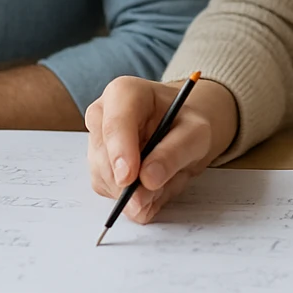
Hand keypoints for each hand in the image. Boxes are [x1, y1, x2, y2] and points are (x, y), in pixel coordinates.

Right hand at [85, 75, 237, 223]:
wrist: (182, 131)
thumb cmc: (186, 124)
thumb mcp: (195, 134)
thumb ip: (174, 153)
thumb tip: (147, 179)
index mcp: (124, 93)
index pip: (114, 123)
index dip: (119, 152)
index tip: (129, 178)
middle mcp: (102, 115)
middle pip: (104, 157)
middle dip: (131, 182)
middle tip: (160, 189)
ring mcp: (96, 142)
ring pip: (105, 179)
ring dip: (136, 192)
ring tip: (165, 180)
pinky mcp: (98, 167)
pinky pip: (110, 192)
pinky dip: (134, 198)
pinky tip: (153, 186)